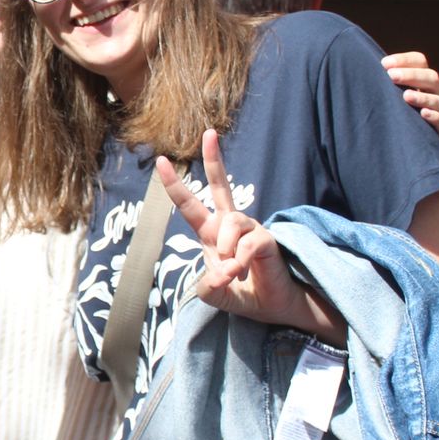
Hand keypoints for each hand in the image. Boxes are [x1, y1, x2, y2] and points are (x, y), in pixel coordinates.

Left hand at [157, 130, 343, 343]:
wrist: (276, 307)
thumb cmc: (244, 294)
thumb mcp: (216, 295)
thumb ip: (208, 288)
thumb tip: (217, 273)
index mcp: (213, 233)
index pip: (191, 205)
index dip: (176, 184)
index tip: (162, 160)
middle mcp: (232, 225)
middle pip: (221, 186)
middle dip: (215, 159)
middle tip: (209, 132)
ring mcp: (251, 229)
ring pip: (230, 224)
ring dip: (225, 251)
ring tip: (233, 272)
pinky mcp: (267, 240)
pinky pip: (247, 244)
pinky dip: (240, 262)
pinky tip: (244, 272)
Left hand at [381, 51, 438, 140]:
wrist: (399, 138)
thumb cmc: (390, 108)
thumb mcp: (388, 91)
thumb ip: (384, 78)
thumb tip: (373, 66)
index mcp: (422, 77)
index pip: (419, 61)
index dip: (404, 60)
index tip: (384, 64)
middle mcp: (434, 91)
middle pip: (431, 77)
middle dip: (411, 75)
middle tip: (392, 76)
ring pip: (437, 99)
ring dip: (422, 97)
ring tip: (406, 96)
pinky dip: (434, 116)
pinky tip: (423, 113)